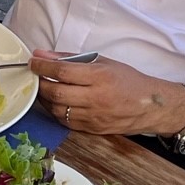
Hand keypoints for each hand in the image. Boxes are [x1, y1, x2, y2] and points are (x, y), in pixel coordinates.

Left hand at [32, 54, 184, 137]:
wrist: (151, 106)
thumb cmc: (127, 79)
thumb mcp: (102, 61)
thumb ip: (71, 58)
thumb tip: (43, 54)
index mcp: (99, 76)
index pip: (62, 72)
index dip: (43, 67)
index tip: (33, 62)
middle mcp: (96, 98)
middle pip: (57, 93)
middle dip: (40, 84)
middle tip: (35, 77)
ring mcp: (94, 116)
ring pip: (58, 110)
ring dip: (45, 100)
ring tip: (44, 90)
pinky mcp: (93, 129)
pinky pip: (66, 122)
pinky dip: (56, 112)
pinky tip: (56, 103)